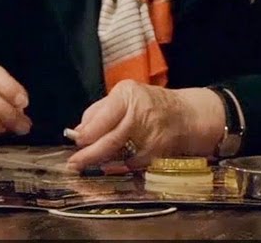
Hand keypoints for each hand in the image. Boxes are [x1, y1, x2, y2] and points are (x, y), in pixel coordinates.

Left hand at [65, 81, 224, 169]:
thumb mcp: (124, 96)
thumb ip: (99, 111)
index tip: (76, 141)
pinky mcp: (158, 154)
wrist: (186, 115)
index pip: (103, 117)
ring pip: (120, 155)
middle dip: (89, 154)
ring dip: (102, 161)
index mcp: (128, 96)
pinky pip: (132, 163)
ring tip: (88, 165)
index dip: (88, 133)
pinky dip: (121, 164)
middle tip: (74, 164)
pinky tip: (114, 163)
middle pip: (111, 140)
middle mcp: (140, 114)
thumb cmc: (149, 104)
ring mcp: (151, 136)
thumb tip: (78, 131)